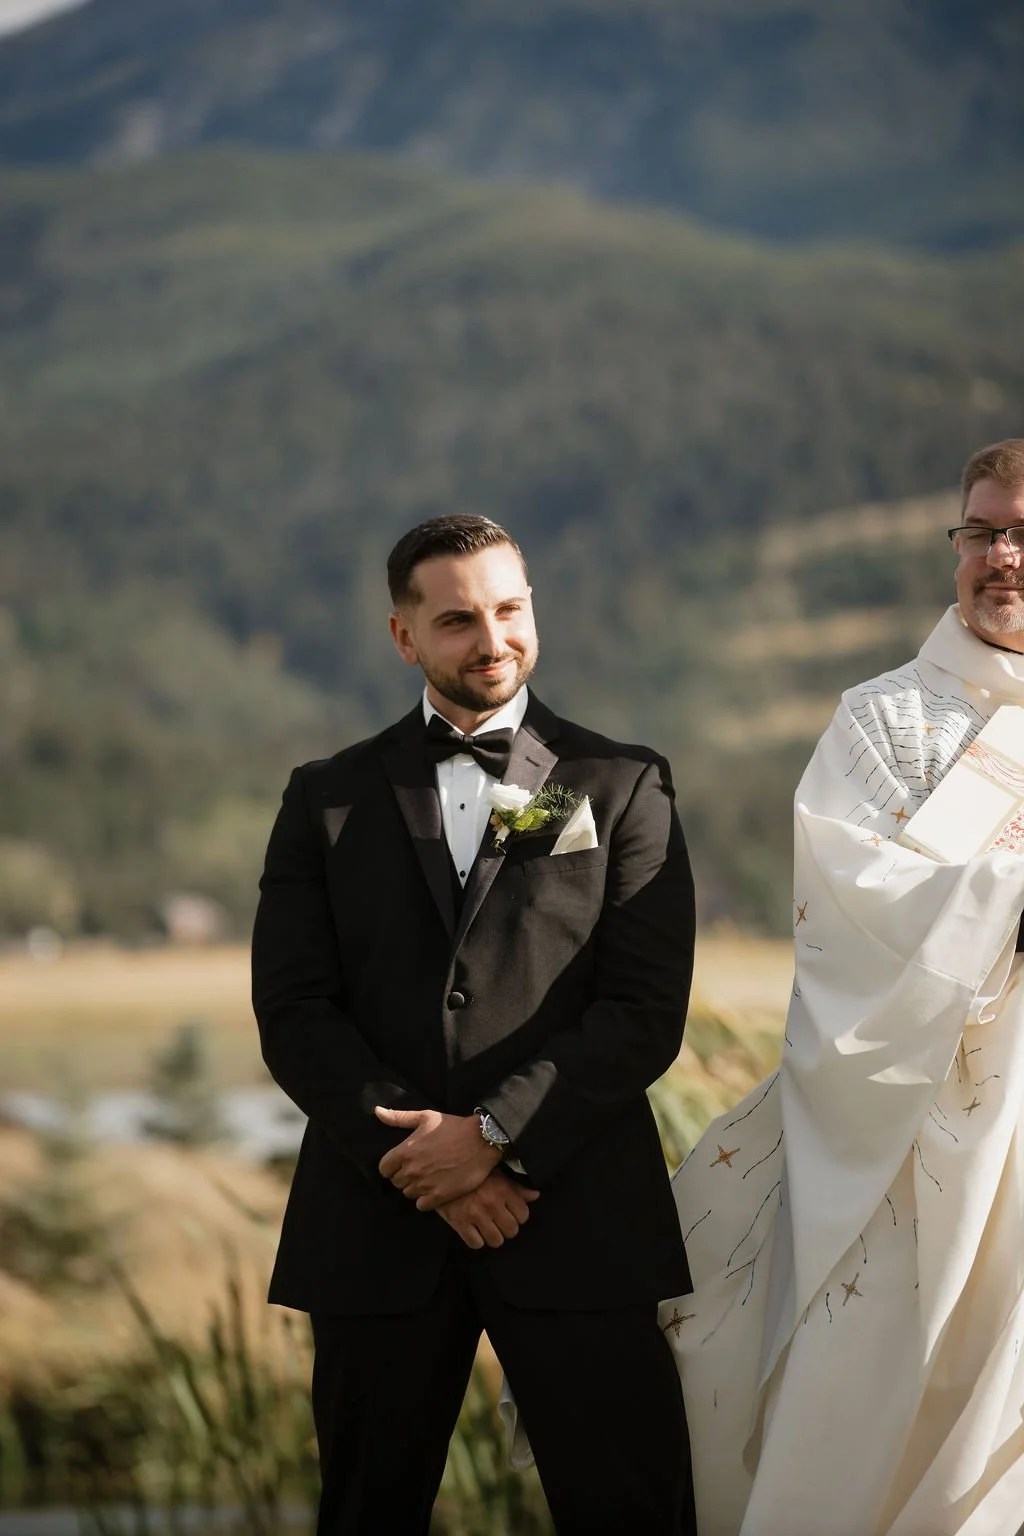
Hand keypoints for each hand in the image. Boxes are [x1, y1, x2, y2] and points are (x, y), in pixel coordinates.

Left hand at [375, 1106, 501, 1207]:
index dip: (391, 1167)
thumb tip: (377, 1112)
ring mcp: (425, 1184)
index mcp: (405, 1151)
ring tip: (428, 1178)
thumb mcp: (425, 1117)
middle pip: (396, 1182)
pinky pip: (421, 1205)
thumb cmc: (453, 1127)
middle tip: (418, 1169)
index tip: (401, 1164)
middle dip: (404, 1176)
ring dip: (415, 1188)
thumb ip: (398, 1117)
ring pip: (408, 1194)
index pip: (383, 1169)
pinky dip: (425, 1200)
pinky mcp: (439, 1196)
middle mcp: (412, 1170)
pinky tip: (435, 1189)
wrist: (482, 1140)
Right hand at [437, 1170, 539, 1249]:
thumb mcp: (496, 1172)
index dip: (519, 1216)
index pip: (523, 1215)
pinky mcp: (459, 1223)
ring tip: (488, 1228)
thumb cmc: (471, 1170)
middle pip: (511, 1231)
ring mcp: (476, 1215)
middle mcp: (492, 1203)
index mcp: (503, 1189)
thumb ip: (517, 1186)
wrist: (440, 1168)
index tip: (511, 1213)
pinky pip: (476, 1244)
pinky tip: (474, 1230)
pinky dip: (476, 1240)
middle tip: (500, 1221)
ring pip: (496, 1241)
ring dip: (493, 1236)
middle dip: (507, 1228)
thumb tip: (535, 1196)